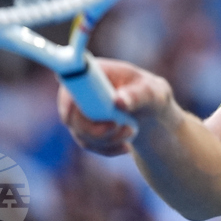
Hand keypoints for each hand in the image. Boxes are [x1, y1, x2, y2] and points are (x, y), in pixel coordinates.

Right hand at [58, 57, 174, 155]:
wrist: (150, 109)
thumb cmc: (149, 93)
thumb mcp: (150, 92)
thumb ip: (136, 95)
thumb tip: (119, 101)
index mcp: (92, 72)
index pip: (70, 85)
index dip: (72, 102)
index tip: (93, 113)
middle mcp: (78, 90)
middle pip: (72, 116)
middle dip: (97, 129)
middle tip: (123, 128)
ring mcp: (78, 111)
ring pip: (82, 133)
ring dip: (107, 139)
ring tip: (131, 132)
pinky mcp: (82, 129)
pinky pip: (89, 144)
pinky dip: (108, 148)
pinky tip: (125, 146)